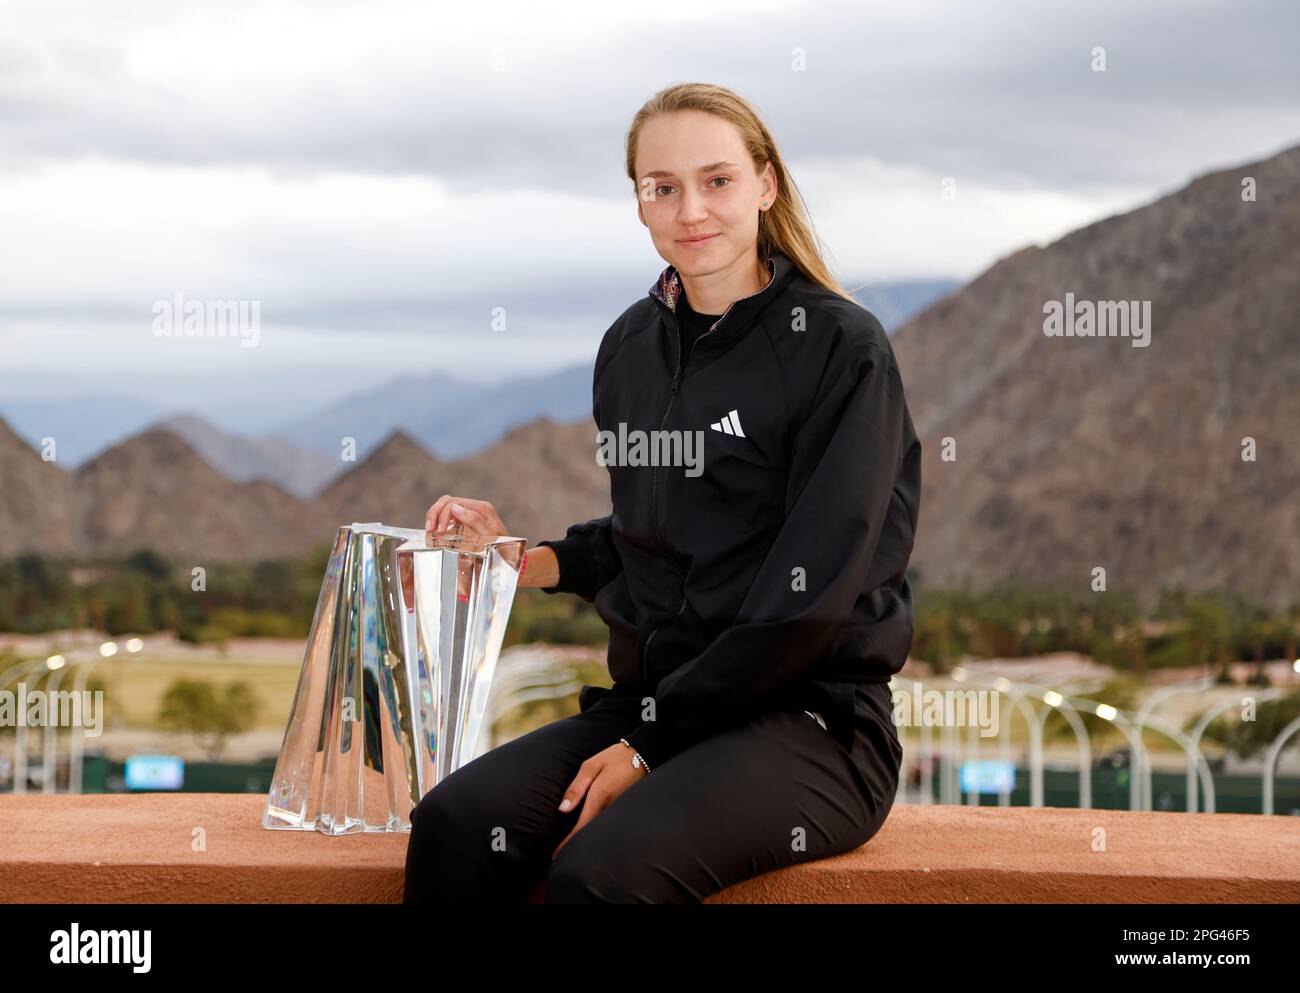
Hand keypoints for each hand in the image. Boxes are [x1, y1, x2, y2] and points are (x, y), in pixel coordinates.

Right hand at [423, 495, 508, 550]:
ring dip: (435, 516)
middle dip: (435, 513)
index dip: (442, 515)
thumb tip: (455, 508)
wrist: (510, 559)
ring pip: (445, 506)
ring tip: (430, 530)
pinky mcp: (465, 521)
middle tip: (430, 529)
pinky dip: (439, 521)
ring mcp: (470, 513)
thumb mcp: (489, 537)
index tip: (439, 531)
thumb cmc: (501, 549)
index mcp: (482, 508)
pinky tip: (435, 531)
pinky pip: (448, 515)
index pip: (453, 502)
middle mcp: (476, 507)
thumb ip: (474, 521)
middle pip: (447, 501)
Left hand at [551, 742, 647, 859]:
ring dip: (587, 838)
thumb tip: (563, 809)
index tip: (557, 855)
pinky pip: (609, 823)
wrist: (644, 754)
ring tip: (573, 846)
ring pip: (600, 830)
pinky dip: (598, 830)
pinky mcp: (625, 809)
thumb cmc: (614, 758)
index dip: (568, 843)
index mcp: (599, 797)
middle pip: (591, 833)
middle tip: (561, 855)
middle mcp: (610, 808)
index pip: (581, 827)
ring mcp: (619, 810)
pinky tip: (591, 831)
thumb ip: (576, 788)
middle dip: (577, 845)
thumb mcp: (591, 766)